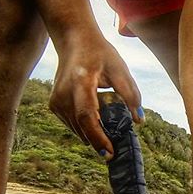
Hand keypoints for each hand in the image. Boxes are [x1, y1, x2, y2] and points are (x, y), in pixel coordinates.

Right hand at [49, 29, 141, 156]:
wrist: (74, 40)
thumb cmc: (99, 53)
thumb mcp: (120, 69)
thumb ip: (131, 95)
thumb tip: (138, 121)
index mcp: (81, 83)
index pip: (87, 117)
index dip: (98, 138)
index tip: (109, 153)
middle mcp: (64, 94)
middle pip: (81, 128)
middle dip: (98, 143)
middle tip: (114, 152)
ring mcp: (56, 100)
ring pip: (76, 129)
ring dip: (92, 137)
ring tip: (108, 138)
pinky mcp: (54, 104)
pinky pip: (71, 124)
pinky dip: (84, 128)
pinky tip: (95, 123)